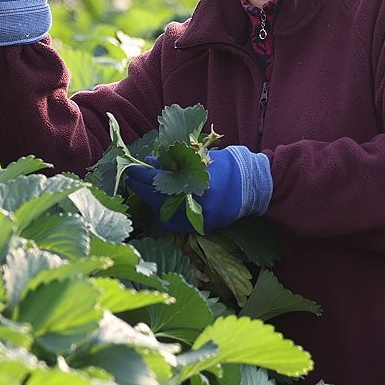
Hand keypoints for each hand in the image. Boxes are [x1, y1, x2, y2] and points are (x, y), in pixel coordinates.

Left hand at [125, 146, 272, 233]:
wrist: (253, 184)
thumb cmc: (226, 166)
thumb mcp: (201, 157)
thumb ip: (175, 161)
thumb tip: (149, 162)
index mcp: (195, 182)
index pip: (158, 180)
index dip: (141, 174)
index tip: (131, 168)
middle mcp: (196, 202)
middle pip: (157, 198)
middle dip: (141, 188)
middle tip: (131, 178)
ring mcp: (200, 217)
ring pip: (163, 213)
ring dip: (151, 201)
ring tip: (145, 189)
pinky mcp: (202, 226)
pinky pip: (175, 224)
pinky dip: (165, 214)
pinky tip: (160, 205)